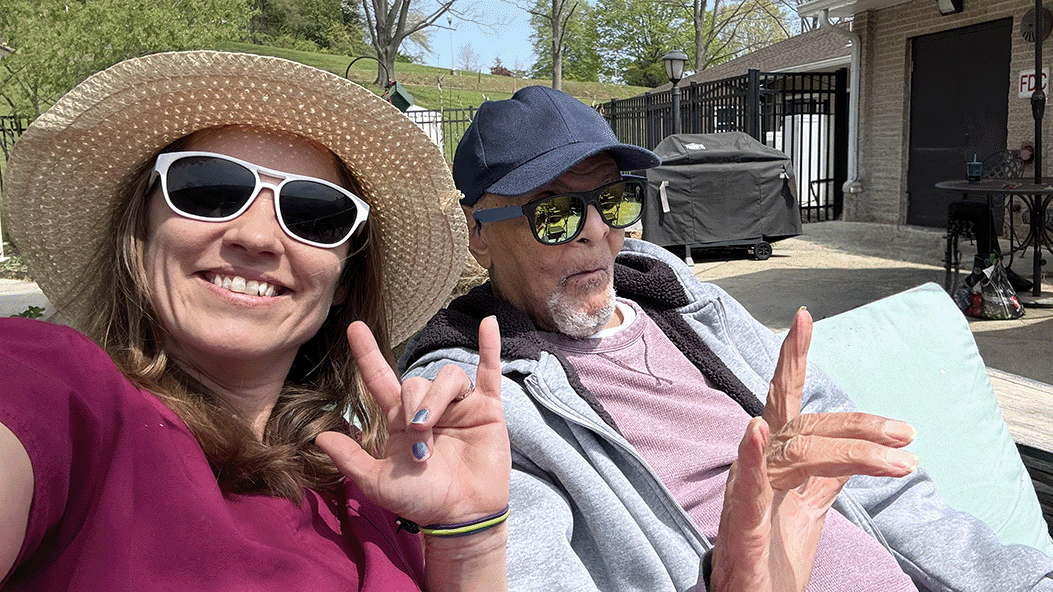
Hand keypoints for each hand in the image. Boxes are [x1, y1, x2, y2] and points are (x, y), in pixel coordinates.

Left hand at [316, 316, 509, 527]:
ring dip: (437, 398)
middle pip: (417, 381)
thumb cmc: (420, 501)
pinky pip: (489, 371)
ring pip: (448, 377)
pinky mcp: (487, 409)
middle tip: (419, 443)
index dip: (367, 353)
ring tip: (434, 427)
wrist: (461, 517)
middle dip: (415, 407)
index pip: (380, 378)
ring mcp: (459, 406)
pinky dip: (489, 347)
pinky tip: (488, 324)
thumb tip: (318, 438)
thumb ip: (350, 459)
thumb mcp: (377, 483)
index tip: (354, 328)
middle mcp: (428, 407)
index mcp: (399, 420)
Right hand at [711, 308, 916, 591]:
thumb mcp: (808, 509)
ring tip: (897, 460)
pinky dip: (751, 458)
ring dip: (847, 450)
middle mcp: (756, 467)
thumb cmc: (771, 557)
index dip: (794, 358)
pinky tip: (756, 431)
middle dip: (855, 422)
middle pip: (802, 424)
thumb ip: (826, 476)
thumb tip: (857, 452)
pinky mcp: (742, 524)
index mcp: (773, 461)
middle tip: (905, 432)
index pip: (787, 401)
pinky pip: (747, 486)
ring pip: (793, 452)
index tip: (806, 318)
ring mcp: (746, 493)